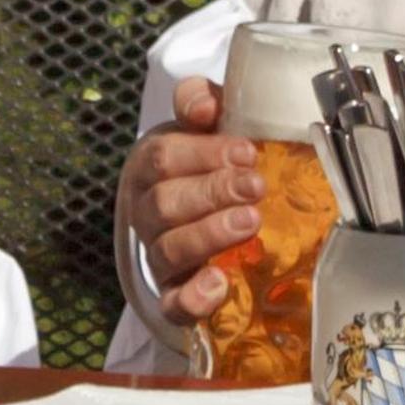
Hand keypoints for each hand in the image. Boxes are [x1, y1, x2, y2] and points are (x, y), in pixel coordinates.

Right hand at [119, 76, 263, 324]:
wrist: (215, 209)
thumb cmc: (214, 159)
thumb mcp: (208, 122)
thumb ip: (202, 100)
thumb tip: (203, 109)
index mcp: (150, 167)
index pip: (162, 158)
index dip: (203, 154)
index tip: (246, 152)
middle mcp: (148, 213)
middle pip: (164, 204)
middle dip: (212, 193)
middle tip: (255, 186)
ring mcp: (160, 256)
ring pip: (170, 250)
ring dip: (209, 235)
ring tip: (250, 222)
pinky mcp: (176, 294)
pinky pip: (173, 304)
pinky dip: (192, 298)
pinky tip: (218, 284)